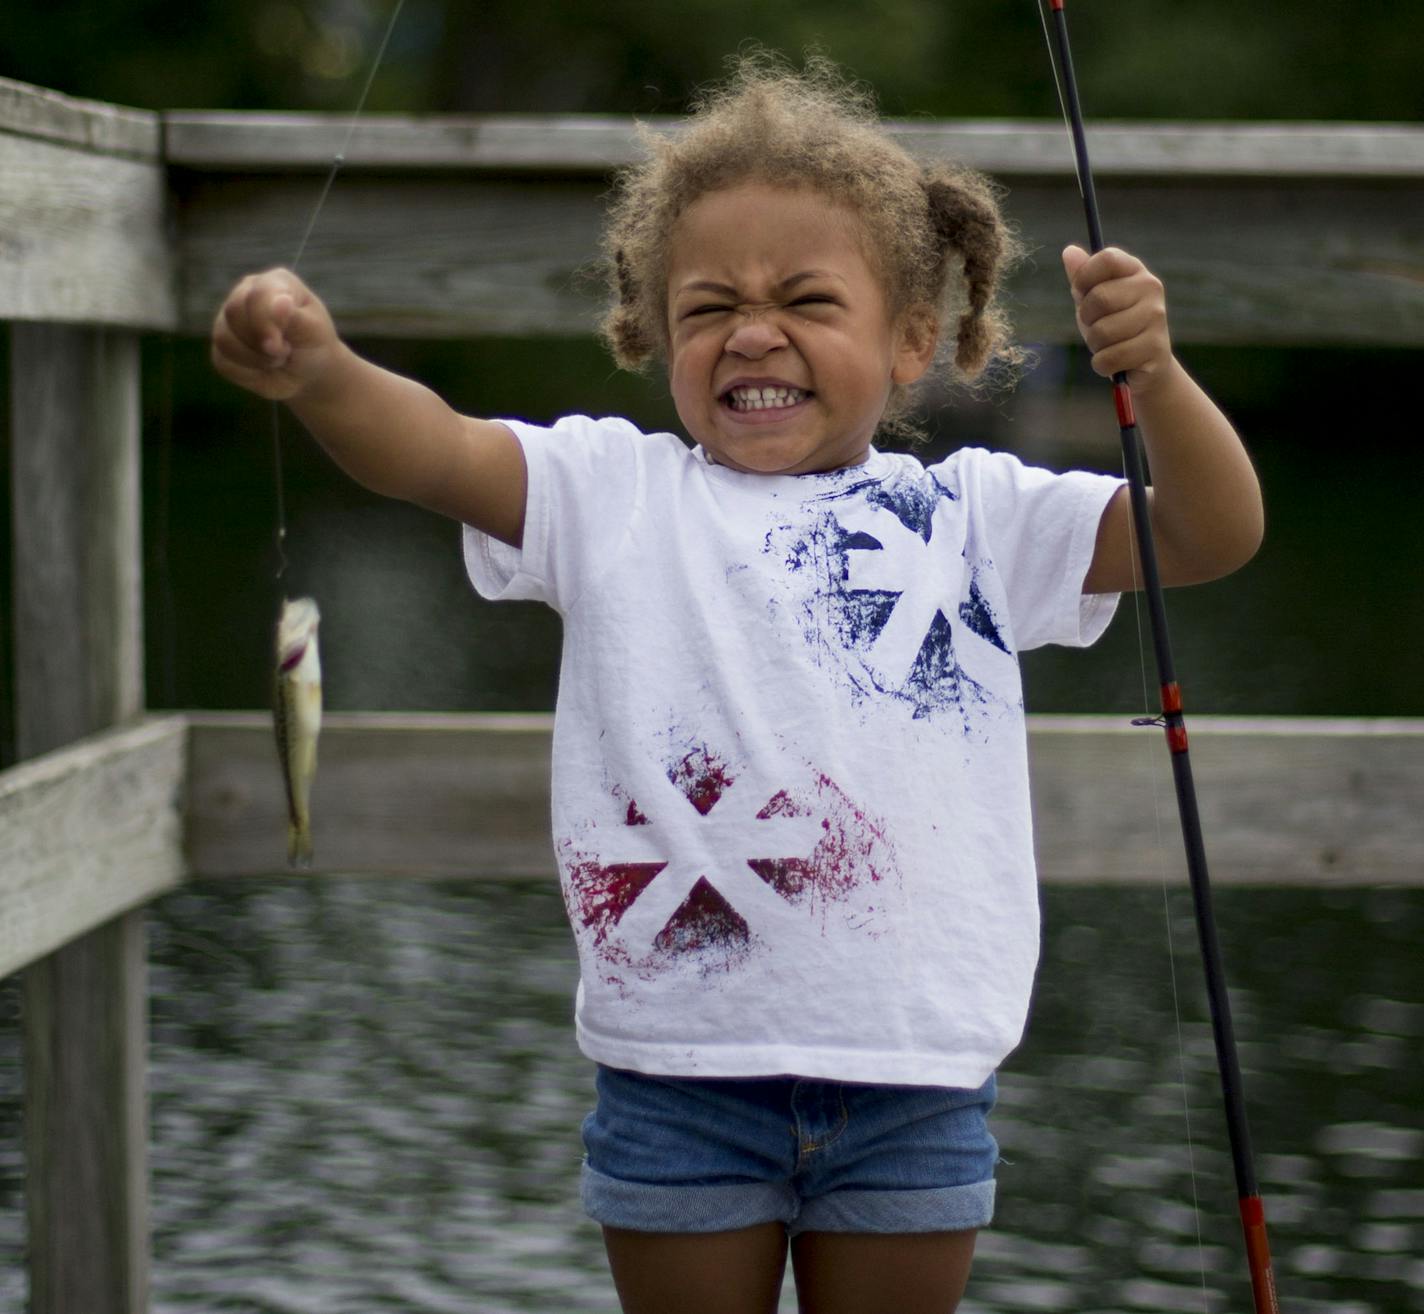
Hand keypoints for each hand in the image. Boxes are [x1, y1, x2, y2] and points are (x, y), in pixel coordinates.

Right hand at [210, 268, 342, 401]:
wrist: (306, 373)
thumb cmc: (313, 346)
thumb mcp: (313, 332)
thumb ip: (295, 316)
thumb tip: (282, 300)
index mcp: (274, 282)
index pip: (257, 294)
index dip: (265, 323)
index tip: (282, 347)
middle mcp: (246, 292)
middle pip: (234, 312)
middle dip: (261, 343)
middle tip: (284, 354)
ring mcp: (229, 317)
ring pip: (224, 337)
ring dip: (255, 359)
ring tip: (277, 360)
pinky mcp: (221, 344)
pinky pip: (222, 359)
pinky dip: (246, 371)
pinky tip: (263, 368)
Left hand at [1061, 245, 1171, 393]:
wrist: (1144, 367)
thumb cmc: (1114, 328)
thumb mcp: (1093, 302)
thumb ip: (1082, 279)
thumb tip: (1068, 252)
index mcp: (1135, 270)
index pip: (1106, 259)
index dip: (1085, 277)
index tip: (1081, 293)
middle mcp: (1151, 288)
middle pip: (1099, 298)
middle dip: (1087, 320)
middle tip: (1098, 327)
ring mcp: (1156, 317)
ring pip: (1102, 332)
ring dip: (1095, 345)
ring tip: (1109, 345)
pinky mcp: (1155, 347)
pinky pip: (1109, 358)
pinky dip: (1102, 365)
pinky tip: (1116, 362)